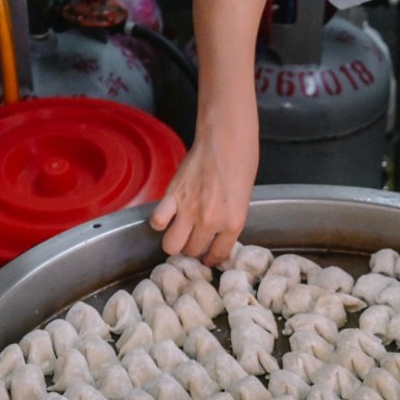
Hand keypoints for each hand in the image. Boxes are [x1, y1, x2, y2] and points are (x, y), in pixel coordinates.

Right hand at [149, 125, 257, 266]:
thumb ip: (228, 222)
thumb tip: (214, 238)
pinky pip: (157, 221)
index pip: (217, 255)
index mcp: (233, 223)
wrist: (226, 141)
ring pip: (171, 245)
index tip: (207, 258)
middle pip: (191, 251)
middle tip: (192, 240)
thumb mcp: (242, 202)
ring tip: (178, 233)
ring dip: (174, 242)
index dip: (211, 259)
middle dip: (191, 249)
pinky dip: (159, 222)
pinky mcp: (172, 195)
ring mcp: (189, 209)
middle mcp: (210, 221)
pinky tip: (166, 216)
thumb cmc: (240, 166)